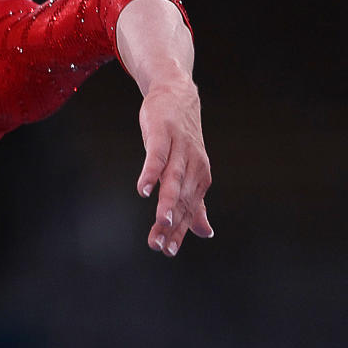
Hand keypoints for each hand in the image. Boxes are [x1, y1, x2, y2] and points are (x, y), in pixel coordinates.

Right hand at [136, 79, 212, 255]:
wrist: (177, 96)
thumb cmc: (179, 138)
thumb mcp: (188, 171)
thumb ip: (195, 203)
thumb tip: (205, 232)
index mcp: (200, 179)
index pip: (188, 210)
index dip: (178, 232)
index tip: (167, 252)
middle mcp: (193, 166)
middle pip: (181, 200)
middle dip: (172, 224)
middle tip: (160, 247)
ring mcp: (178, 150)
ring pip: (173, 181)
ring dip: (168, 202)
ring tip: (161, 223)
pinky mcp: (162, 135)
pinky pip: (157, 157)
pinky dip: (150, 173)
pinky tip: (143, 189)